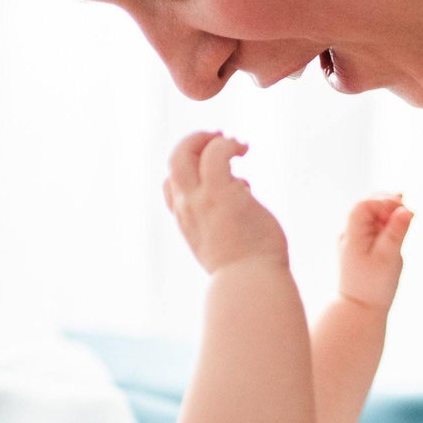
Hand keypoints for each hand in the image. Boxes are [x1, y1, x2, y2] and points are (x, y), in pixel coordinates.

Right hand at [163, 131, 287, 274]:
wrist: (251, 284)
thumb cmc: (249, 271)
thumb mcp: (229, 242)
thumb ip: (228, 218)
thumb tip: (244, 193)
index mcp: (188, 222)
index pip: (172, 186)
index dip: (191, 170)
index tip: (217, 168)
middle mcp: (188, 209)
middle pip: (173, 162)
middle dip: (193, 143)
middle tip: (220, 140)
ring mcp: (201, 201)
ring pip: (184, 153)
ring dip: (208, 139)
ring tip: (237, 144)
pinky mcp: (221, 193)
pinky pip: (215, 154)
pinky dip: (228, 145)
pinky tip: (245, 150)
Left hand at [335, 194, 411, 309]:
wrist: (359, 310)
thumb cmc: (374, 286)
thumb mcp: (388, 258)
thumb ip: (396, 232)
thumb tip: (407, 209)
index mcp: (352, 234)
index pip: (365, 204)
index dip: (385, 202)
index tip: (405, 212)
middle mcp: (349, 233)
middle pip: (367, 205)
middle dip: (388, 204)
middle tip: (408, 212)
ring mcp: (354, 239)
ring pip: (371, 214)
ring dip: (389, 212)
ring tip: (406, 216)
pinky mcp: (362, 246)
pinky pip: (373, 226)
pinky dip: (387, 222)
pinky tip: (400, 223)